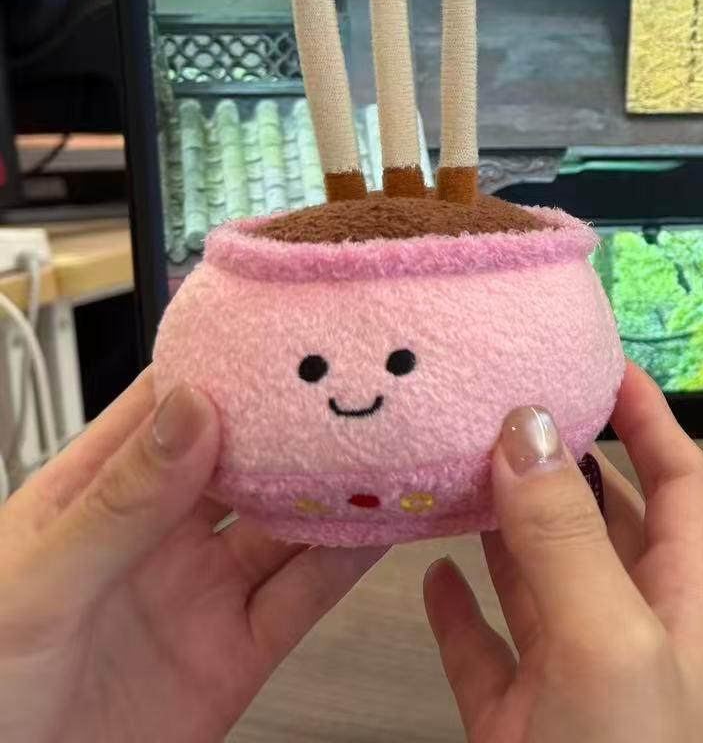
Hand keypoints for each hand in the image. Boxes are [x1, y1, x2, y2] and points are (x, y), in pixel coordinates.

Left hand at [0, 369, 385, 742]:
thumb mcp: (36, 587)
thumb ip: (120, 501)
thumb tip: (192, 407)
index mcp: (97, 495)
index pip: (170, 405)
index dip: (227, 360)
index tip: (287, 322)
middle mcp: (159, 535)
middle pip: (248, 457)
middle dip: (303, 417)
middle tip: (362, 373)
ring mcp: (203, 592)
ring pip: (291, 520)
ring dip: (340, 483)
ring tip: (394, 439)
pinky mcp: (240, 653)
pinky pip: (308, 595)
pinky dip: (352, 557)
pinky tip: (386, 520)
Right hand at [423, 363, 702, 742]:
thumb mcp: (609, 641)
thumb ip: (567, 537)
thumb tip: (526, 426)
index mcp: (682, 600)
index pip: (679, 480)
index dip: (647, 416)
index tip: (597, 360)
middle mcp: (631, 630)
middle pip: (604, 521)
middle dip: (562, 462)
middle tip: (501, 405)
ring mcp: (571, 681)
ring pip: (538, 581)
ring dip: (503, 525)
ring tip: (456, 464)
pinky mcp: (515, 726)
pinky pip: (485, 653)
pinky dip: (459, 611)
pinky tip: (431, 572)